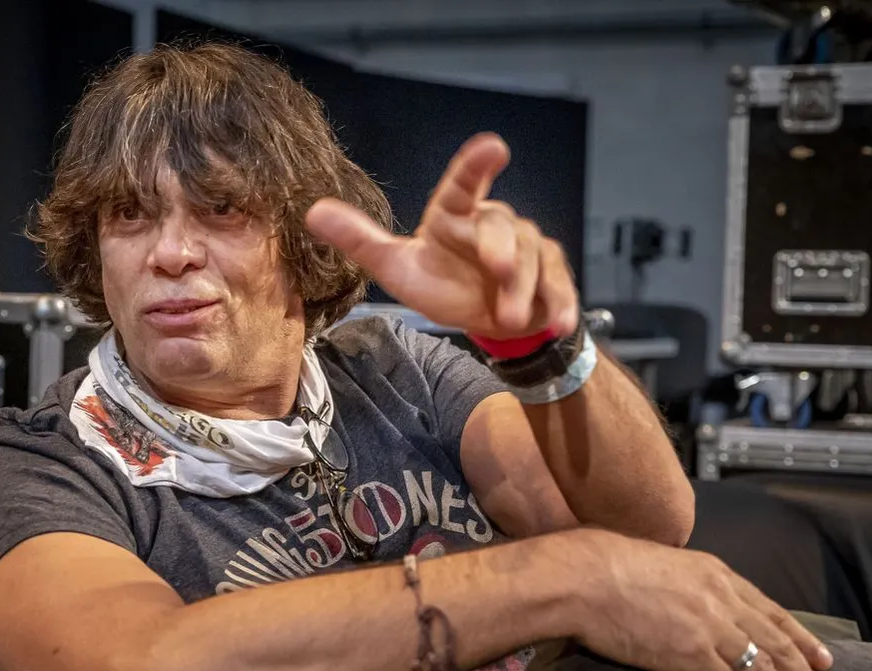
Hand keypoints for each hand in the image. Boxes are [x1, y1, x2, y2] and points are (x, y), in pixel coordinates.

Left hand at [305, 132, 578, 338]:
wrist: (483, 319)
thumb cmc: (441, 283)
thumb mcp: (396, 267)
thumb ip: (360, 241)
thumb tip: (312, 212)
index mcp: (455, 216)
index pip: (463, 185)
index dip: (477, 165)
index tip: (494, 147)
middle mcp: (493, 225)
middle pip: (503, 226)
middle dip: (502, 250)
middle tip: (498, 272)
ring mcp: (526, 249)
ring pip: (531, 257)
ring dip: (524, 287)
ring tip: (509, 317)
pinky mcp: (550, 275)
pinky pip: (557, 284)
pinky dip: (558, 303)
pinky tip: (555, 321)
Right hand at [570, 531, 833, 670]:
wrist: (583, 577)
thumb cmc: (607, 566)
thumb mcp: (664, 563)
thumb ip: (689, 583)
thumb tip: (691, 602)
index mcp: (715, 574)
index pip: (772, 610)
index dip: (800, 637)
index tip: (819, 657)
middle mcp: (721, 600)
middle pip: (778, 643)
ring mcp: (709, 629)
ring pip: (764, 670)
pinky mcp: (690, 656)